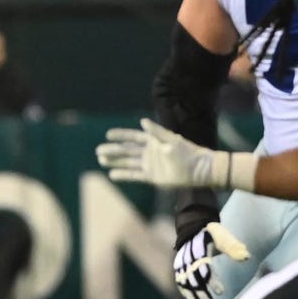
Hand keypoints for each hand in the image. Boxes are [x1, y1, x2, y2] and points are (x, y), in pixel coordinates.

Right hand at [97, 118, 240, 188]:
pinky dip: (124, 175)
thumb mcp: (171, 140)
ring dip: (115, 161)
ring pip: (128, 162)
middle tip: (98, 150)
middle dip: (113, 150)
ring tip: (101, 160)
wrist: (199, 170)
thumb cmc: (187, 152)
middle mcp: (149, 152)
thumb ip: (156, 132)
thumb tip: (142, 121)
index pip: (133, 137)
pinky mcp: (152, 177)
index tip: (108, 135)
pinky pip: (134, 175)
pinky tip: (112, 175)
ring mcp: (150, 165)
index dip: (120, 136)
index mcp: (153, 141)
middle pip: (127, 150)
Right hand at [174, 222, 249, 298]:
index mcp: (200, 250)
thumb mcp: (223, 237)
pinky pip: (180, 282)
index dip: (212, 281)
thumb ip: (234, 247)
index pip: (206, 268)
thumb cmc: (212, 234)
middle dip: (201, 293)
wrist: (193, 228)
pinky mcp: (179, 267)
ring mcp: (182, 263)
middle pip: (194, 279)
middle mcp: (189, 259)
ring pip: (185, 283)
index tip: (221, 292)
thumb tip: (247, 256)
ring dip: (192, 296)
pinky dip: (185, 293)